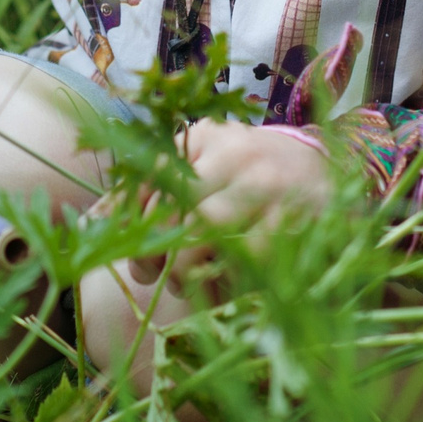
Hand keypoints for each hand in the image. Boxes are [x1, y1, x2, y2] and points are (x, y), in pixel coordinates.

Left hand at [127, 120, 339, 285]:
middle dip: (159, 251)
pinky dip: (228, 281)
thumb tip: (92, 221)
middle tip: (152, 273)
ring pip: (212, 236)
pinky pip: (250, 262)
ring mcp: (272, 191)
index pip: (155, 172)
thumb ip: (152, 184)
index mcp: (209, 136)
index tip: (128, 245)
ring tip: (184, 281)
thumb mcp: (204, 159)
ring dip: (189, 270)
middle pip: (180, 209)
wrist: (330, 172)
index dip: (132, 214)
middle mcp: (241, 157)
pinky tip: (223, 284)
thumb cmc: (251, 171)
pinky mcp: (297, 224)